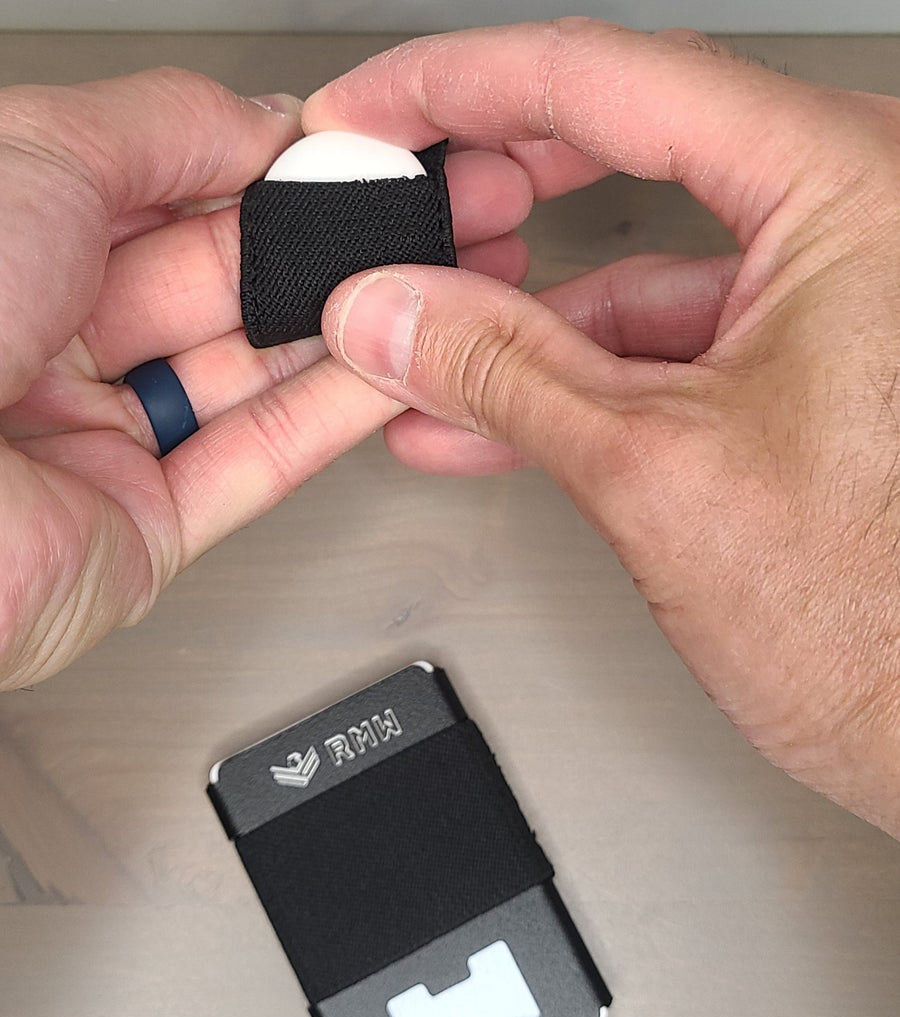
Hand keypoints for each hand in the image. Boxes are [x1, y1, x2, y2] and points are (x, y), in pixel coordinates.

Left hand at [0, 68, 531, 689]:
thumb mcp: (43, 155)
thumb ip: (169, 129)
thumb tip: (266, 122)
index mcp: (19, 244)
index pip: (178, 200)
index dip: (280, 175)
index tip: (365, 158)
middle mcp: (55, 342)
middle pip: (226, 287)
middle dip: (333, 249)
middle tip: (421, 216)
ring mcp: (102, 440)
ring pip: (251, 377)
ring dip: (347, 327)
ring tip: (427, 281)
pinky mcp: (143, 529)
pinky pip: (253, 462)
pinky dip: (330, 416)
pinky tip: (390, 365)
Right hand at [303, 19, 899, 835]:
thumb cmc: (882, 626)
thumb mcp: (652, 471)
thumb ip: (501, 371)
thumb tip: (394, 312)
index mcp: (854, 193)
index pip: (610, 80)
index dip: (459, 88)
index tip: (374, 107)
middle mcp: (862, 220)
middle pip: (627, 144)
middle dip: (488, 188)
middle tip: (392, 200)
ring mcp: (839, 294)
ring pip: (640, 261)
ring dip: (518, 312)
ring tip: (414, 341)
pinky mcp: (811, 364)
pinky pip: (668, 338)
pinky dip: (574, 370)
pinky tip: (486, 406)